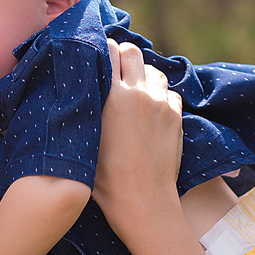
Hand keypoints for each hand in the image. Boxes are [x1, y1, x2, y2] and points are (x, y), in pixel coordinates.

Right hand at [92, 40, 183, 241]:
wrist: (144, 204)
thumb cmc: (106, 181)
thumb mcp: (86, 141)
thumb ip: (86, 110)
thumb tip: (77, 90)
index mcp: (113, 97)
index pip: (108, 51)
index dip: (101, 50)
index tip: (95, 56)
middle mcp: (140, 94)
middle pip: (133, 51)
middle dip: (123, 56)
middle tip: (115, 69)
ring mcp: (162, 105)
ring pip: (154, 72)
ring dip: (143, 76)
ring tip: (133, 93)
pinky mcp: (176, 118)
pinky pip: (169, 93)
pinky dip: (160, 96)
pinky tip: (149, 111)